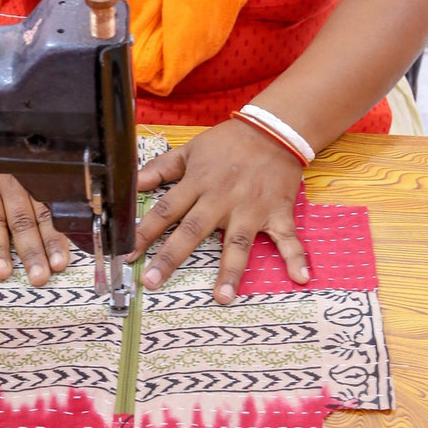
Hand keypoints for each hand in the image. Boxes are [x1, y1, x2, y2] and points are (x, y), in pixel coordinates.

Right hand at [0, 173, 70, 284]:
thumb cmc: (8, 154)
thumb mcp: (29, 168)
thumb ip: (39, 195)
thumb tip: (62, 231)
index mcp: (31, 184)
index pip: (46, 216)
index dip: (54, 241)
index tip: (59, 264)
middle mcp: (11, 184)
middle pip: (23, 222)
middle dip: (32, 251)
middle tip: (38, 277)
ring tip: (1, 272)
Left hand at [132, 121, 307, 303]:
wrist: (274, 129)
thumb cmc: (229, 142)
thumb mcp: (190, 150)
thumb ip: (161, 168)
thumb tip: (132, 182)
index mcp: (198, 183)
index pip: (166, 210)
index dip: (145, 232)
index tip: (128, 254)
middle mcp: (221, 199)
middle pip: (192, 231)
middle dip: (172, 257)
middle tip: (153, 281)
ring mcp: (251, 209)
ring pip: (237, 243)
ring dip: (231, 271)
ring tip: (222, 298)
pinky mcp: (277, 213)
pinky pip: (288, 239)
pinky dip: (296, 258)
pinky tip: (300, 278)